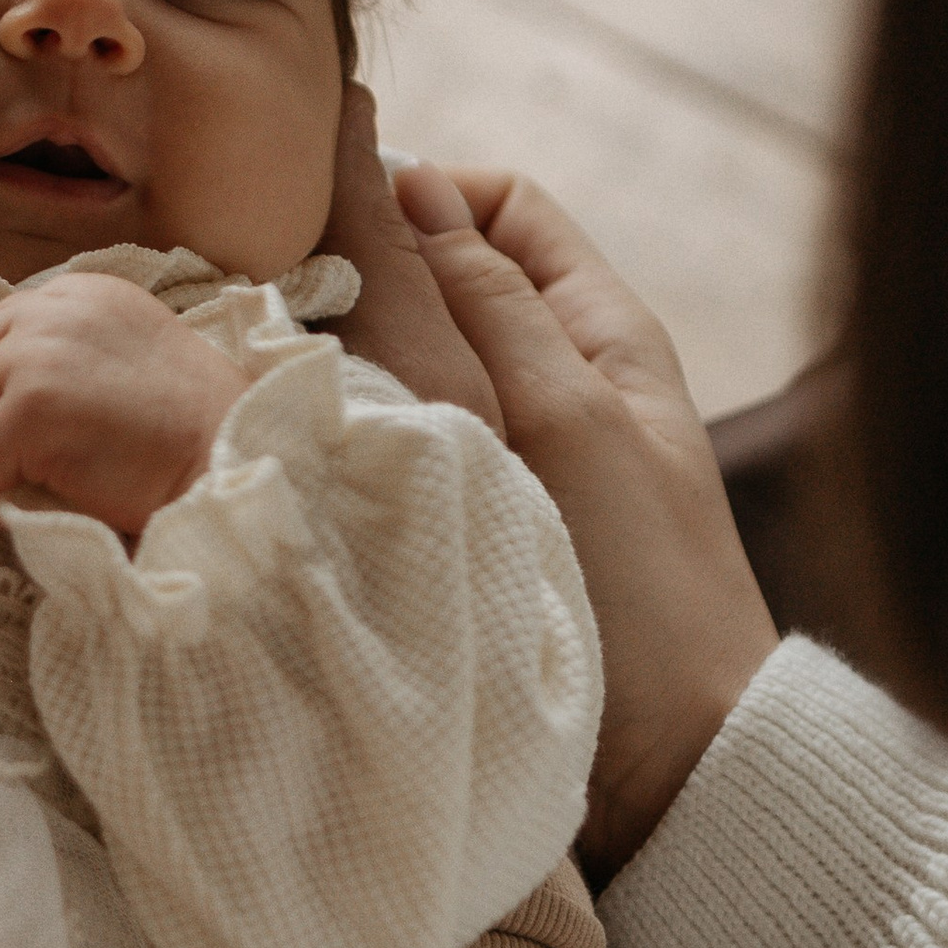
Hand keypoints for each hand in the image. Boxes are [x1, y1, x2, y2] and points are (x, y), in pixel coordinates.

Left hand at [0, 276, 244, 538]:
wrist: (228, 457)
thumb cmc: (190, 426)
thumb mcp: (129, 353)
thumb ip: (75, 349)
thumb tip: (8, 388)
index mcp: (78, 293)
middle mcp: (51, 310)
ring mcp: (38, 355)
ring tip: (1, 489)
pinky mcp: (31, 407)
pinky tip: (10, 509)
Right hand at [322, 96, 774, 883]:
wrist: (675, 767)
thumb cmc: (649, 589)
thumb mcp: (569, 421)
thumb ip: (491, 305)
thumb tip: (416, 180)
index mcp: (602, 331)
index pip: (501, 206)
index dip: (424, 191)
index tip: (330, 214)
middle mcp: (555, 378)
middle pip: (444, 279)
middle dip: (368, 269)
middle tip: (272, 289)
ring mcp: (510, 454)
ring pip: (411, 361)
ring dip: (351, 352)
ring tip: (273, 360)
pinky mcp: (473, 523)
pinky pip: (403, 441)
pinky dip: (358, 425)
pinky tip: (304, 438)